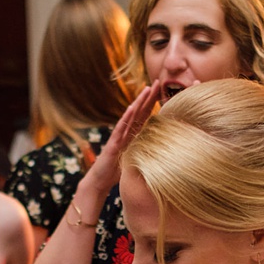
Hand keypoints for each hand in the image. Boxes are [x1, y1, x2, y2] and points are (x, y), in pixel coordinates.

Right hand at [84, 79, 161, 194]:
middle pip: (139, 111)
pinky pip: (120, 129)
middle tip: (157, 81)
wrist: (100, 181)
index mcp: (133, 135)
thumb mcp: (136, 159)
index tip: (162, 90)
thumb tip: (163, 152)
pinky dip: (125, 118)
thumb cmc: (118, 171)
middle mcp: (126, 132)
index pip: (145, 115)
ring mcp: (119, 137)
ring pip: (130, 116)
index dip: (153, 103)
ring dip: (138, 102)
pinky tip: (130, 108)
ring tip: (146, 90)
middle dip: (148, 97)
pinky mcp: (112, 145)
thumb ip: (145, 151)